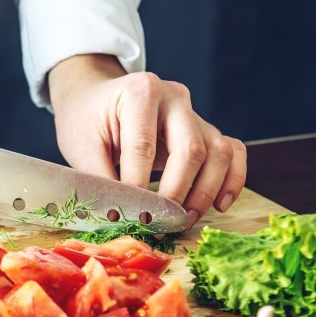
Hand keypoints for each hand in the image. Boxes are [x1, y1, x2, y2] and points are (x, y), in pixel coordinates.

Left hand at [48, 55, 246, 230]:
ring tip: (184, 220)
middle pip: (191, 149)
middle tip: (161, 224)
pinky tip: (219, 204)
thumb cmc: (87, 121)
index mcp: (140, 92)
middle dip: (176, 194)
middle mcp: (174, 98)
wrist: (96, 100)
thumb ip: (100, 180)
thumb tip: (119, 217)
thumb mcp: (81, 145)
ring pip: (219, 153)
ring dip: (205, 193)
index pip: (143, 146)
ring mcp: (195, 113)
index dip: (137, 187)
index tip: (129, 217)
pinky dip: (232, 180)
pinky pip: (233, 152)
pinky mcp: (206, 130)